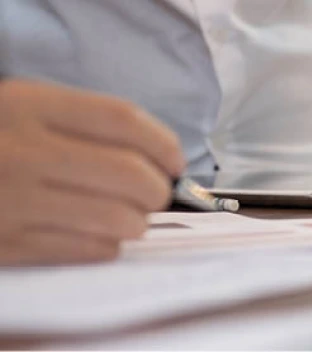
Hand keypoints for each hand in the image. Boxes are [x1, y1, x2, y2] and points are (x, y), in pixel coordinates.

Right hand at [0, 80, 184, 264]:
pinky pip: (89, 250)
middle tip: (151, 193)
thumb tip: (161, 159)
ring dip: (135, 222)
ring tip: (123, 216)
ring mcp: (12, 201)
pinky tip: (93, 234)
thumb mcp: (24, 109)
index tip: (175, 160)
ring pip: (118, 220)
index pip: (123, 120)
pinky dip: (105, 244)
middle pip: (132, 175)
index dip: (164, 143)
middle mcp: (20, 152)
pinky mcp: (6, 244)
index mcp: (27, 107)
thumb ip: (84, 125)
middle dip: (156, 190)